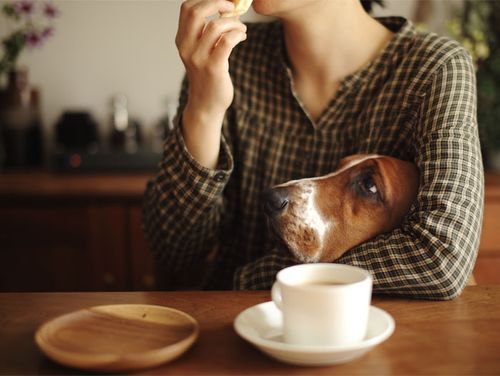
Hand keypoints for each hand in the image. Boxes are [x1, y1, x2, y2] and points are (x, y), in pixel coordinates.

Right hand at [176, 0, 246, 121]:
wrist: (206, 104)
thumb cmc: (208, 77)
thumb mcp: (200, 53)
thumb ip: (205, 34)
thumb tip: (226, 10)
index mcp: (182, 41)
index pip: (187, 9)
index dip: (206, 1)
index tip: (222, 4)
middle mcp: (187, 47)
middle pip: (197, 12)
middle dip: (218, 3)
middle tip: (232, 8)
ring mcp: (199, 58)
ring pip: (216, 26)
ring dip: (234, 23)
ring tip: (241, 29)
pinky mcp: (213, 68)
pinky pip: (227, 41)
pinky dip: (238, 34)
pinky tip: (242, 37)